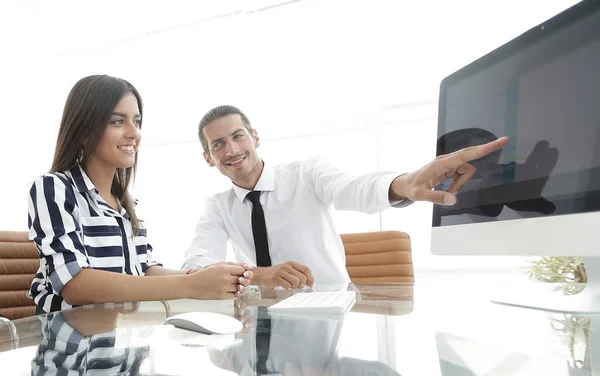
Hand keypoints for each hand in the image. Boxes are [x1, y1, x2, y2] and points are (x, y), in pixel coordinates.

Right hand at [184, 264, 252, 298]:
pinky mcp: (222, 296)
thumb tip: (243, 264)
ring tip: (234, 284)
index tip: (241, 271)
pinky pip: (234, 295)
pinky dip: (235, 293)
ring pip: (239, 287)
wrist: (192, 285)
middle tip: (239, 278)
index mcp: (224, 269)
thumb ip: (231, 264)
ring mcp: (224, 288)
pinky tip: (231, 290)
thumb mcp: (216, 265)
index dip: (243, 270)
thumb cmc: (203, 274)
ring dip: (239, 286)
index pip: (242, 269)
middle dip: (242, 278)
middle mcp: (225, 279)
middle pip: (242, 279)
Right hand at [252, 261, 313, 288]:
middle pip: (302, 277)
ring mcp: (281, 272)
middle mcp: (287, 266)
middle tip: (296, 286)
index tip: (311, 285)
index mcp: (291, 264)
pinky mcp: (275, 278)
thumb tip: (310, 283)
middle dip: (301, 285)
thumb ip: (298, 274)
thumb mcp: (287, 271)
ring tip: (289, 286)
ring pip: (296, 281)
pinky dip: (286, 288)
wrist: (260, 274)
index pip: (306, 270)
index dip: (311, 278)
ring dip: (294, 287)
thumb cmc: (275, 274)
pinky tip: (283, 286)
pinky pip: (287, 285)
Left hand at [390, 137, 508, 204]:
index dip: (481, 150)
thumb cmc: (412, 188)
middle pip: (470, 156)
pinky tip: (448, 190)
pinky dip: (458, 184)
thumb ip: (436, 198)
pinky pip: (461, 175)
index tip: (495, 143)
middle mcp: (446, 160)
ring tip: (448, 192)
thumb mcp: (420, 196)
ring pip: (466, 171)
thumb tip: (453, 199)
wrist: (405, 184)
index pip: (464, 155)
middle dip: (485, 150)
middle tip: (504, 141)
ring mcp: (448, 164)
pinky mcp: (449, 168)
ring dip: (461, 183)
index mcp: (440, 163)